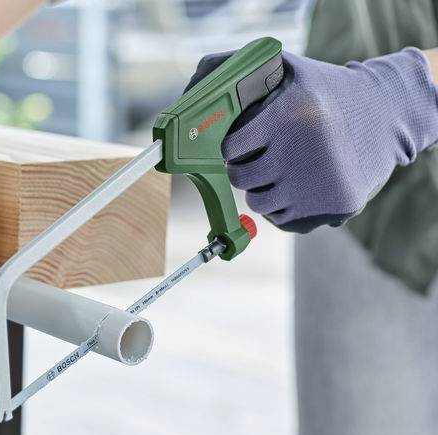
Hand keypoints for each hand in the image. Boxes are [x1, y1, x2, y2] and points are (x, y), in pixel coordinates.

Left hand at [187, 48, 437, 231]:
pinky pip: (283, 219)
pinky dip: (285, 206)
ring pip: (259, 202)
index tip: (235, 144)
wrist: (387, 115)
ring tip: (282, 168)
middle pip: (241, 177)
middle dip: (243, 168)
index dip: (230, 147)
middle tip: (259, 156)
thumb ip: (240, 74)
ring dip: (263, 189)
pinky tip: (300, 184)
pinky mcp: (335, 206)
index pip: (230, 147)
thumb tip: (192, 92)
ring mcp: (320, 183)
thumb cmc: (325, 91)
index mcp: (290, 116)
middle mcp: (304, 151)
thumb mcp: (288, 70)